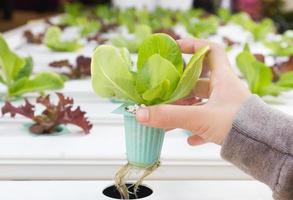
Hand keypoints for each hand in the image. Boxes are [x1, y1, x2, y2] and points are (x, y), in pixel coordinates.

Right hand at [135, 38, 250, 145]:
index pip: (212, 50)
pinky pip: (208, 122)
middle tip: (165, 91)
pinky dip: (197, 128)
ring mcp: (226, 107)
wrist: (262, 147)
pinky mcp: (227, 124)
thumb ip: (169, 116)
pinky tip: (188, 138)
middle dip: (181, 86)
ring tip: (170, 118)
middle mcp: (225, 90)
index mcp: (222, 79)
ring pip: (202, 102)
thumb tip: (141, 114)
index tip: (176, 49)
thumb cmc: (237, 125)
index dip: (194, 45)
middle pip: (200, 80)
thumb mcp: (199, 117)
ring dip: (185, 109)